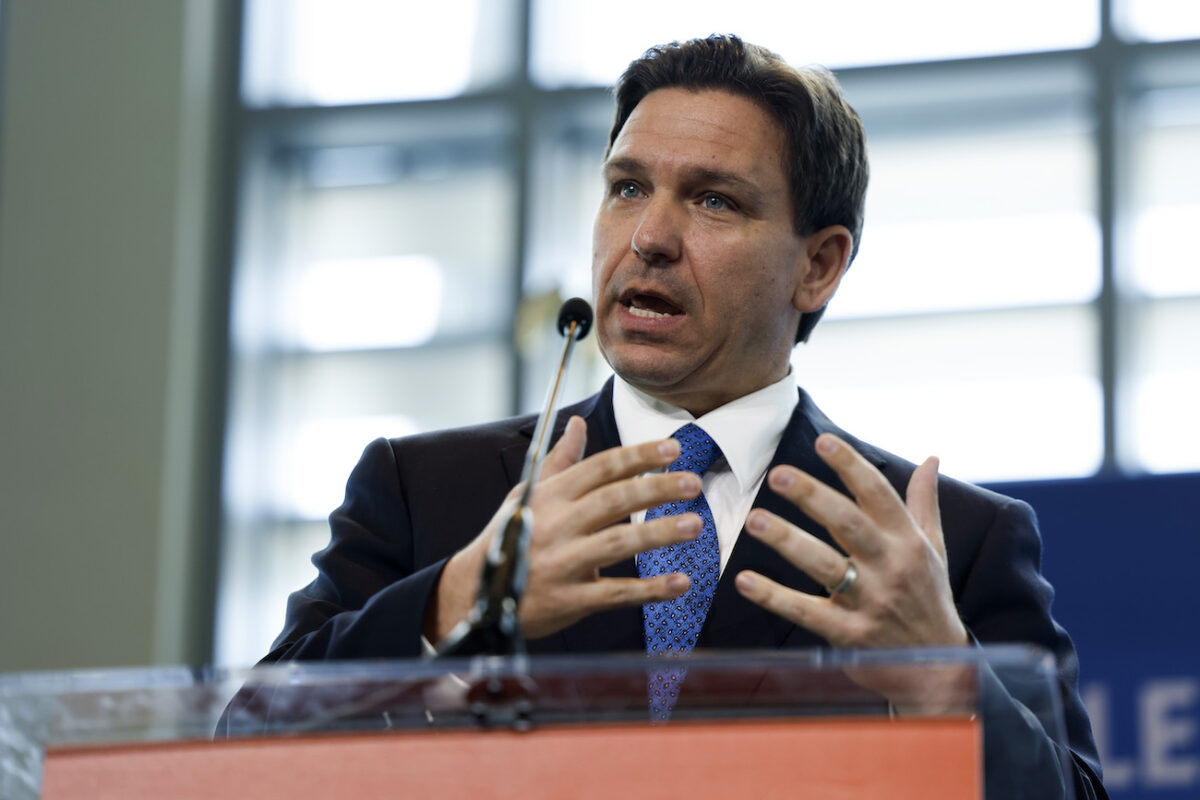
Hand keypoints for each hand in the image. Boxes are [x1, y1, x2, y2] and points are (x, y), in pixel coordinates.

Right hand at [424, 416, 702, 641]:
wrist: (473, 594)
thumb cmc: (508, 537)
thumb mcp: (527, 494)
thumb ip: (560, 461)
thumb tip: (578, 422)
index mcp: (550, 495)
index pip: (600, 468)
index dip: (638, 456)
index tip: (674, 448)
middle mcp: (557, 525)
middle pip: (614, 500)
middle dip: (656, 489)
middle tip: (693, 482)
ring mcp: (562, 563)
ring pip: (618, 543)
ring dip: (659, 534)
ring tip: (695, 525)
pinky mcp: (569, 600)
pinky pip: (616, 593)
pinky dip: (650, 589)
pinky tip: (680, 583)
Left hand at [733, 433, 970, 708]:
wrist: (938, 670)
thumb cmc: (928, 599)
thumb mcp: (934, 549)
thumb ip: (923, 503)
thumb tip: (932, 457)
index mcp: (908, 542)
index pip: (879, 496)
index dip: (851, 467)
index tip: (823, 441)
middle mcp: (891, 568)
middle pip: (848, 524)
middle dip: (812, 497)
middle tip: (778, 474)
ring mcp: (870, 603)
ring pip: (824, 566)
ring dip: (788, 541)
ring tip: (754, 520)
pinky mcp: (849, 636)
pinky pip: (806, 613)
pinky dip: (774, 597)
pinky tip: (745, 581)